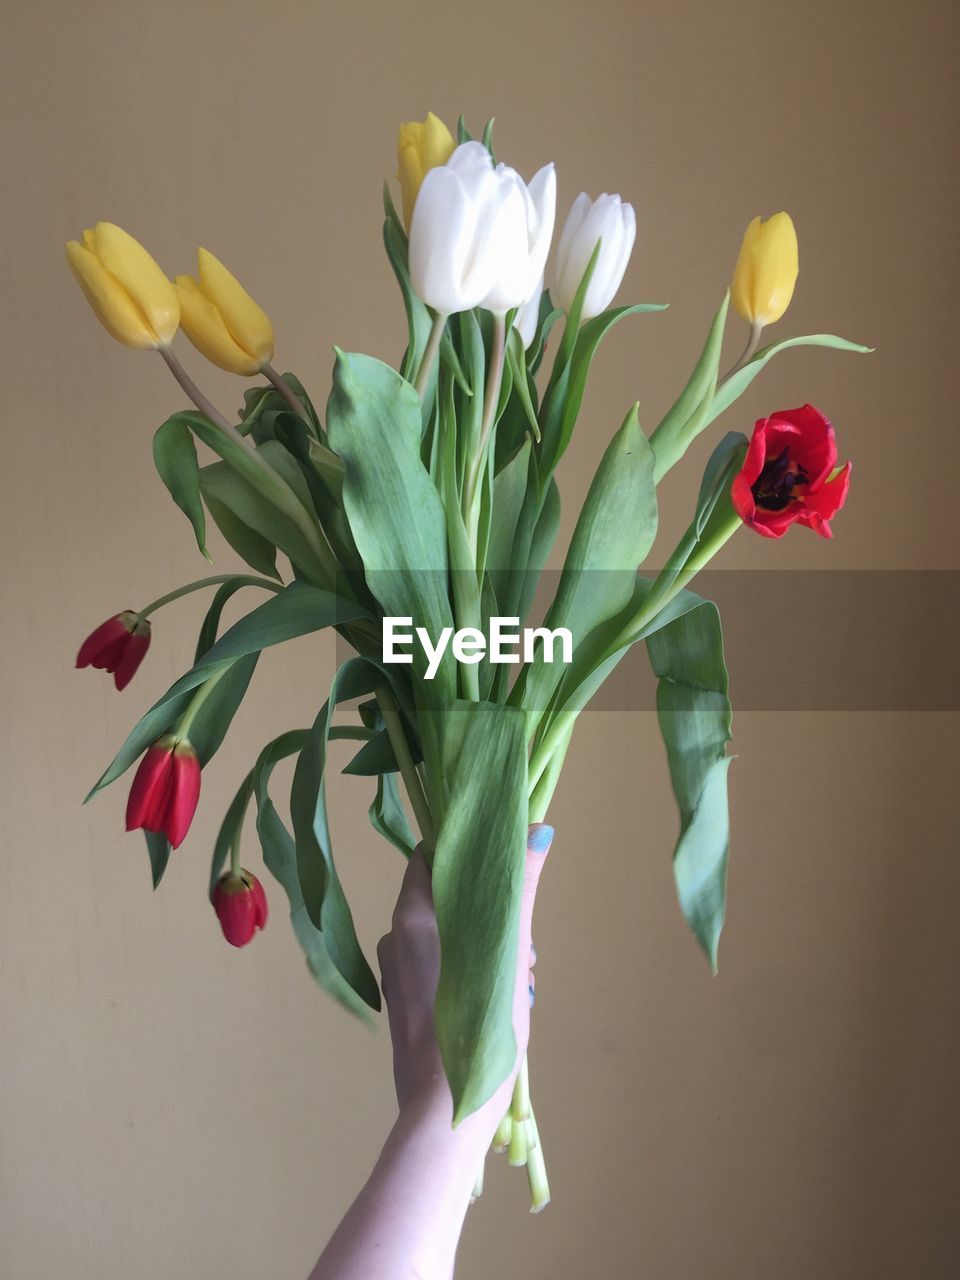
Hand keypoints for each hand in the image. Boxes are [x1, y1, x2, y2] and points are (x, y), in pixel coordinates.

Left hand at [377, 824, 552, 1145]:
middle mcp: (394, 939)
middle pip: (446, 900)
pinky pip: (438, 969)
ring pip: (447, 938)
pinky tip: (498, 1004)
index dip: (467, 853)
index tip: (503, 867)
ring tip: (521, 982)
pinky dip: (469, 973)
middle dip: (490, 913)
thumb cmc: (477, 1027)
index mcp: (411, 917)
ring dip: (487, 947)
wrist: (444, 1112)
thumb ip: (518, 889)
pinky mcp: (403, 1006)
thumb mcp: (508, 952)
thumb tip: (536, 829)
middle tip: (526, 947)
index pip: (432, 857)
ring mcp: (395, 975)